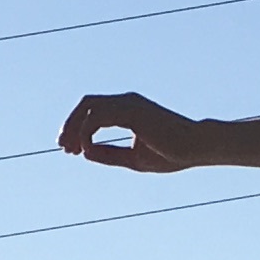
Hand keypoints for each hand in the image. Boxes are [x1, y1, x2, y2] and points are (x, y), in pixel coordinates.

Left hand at [60, 93, 213, 172]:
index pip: (93, 109)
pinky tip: (86, 148)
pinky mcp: (132, 112)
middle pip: (86, 103)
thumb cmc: (171, 153)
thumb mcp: (133, 158)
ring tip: (70, 149)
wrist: (196, 148)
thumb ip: (109, 154)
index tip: (71, 149)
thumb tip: (85, 152)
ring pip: (88, 106)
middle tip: (63, 147)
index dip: (77, 126)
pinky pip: (98, 117)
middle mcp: (126, 101)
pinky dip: (86, 132)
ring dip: (74, 128)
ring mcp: (129, 104)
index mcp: (128, 109)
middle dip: (70, 124)